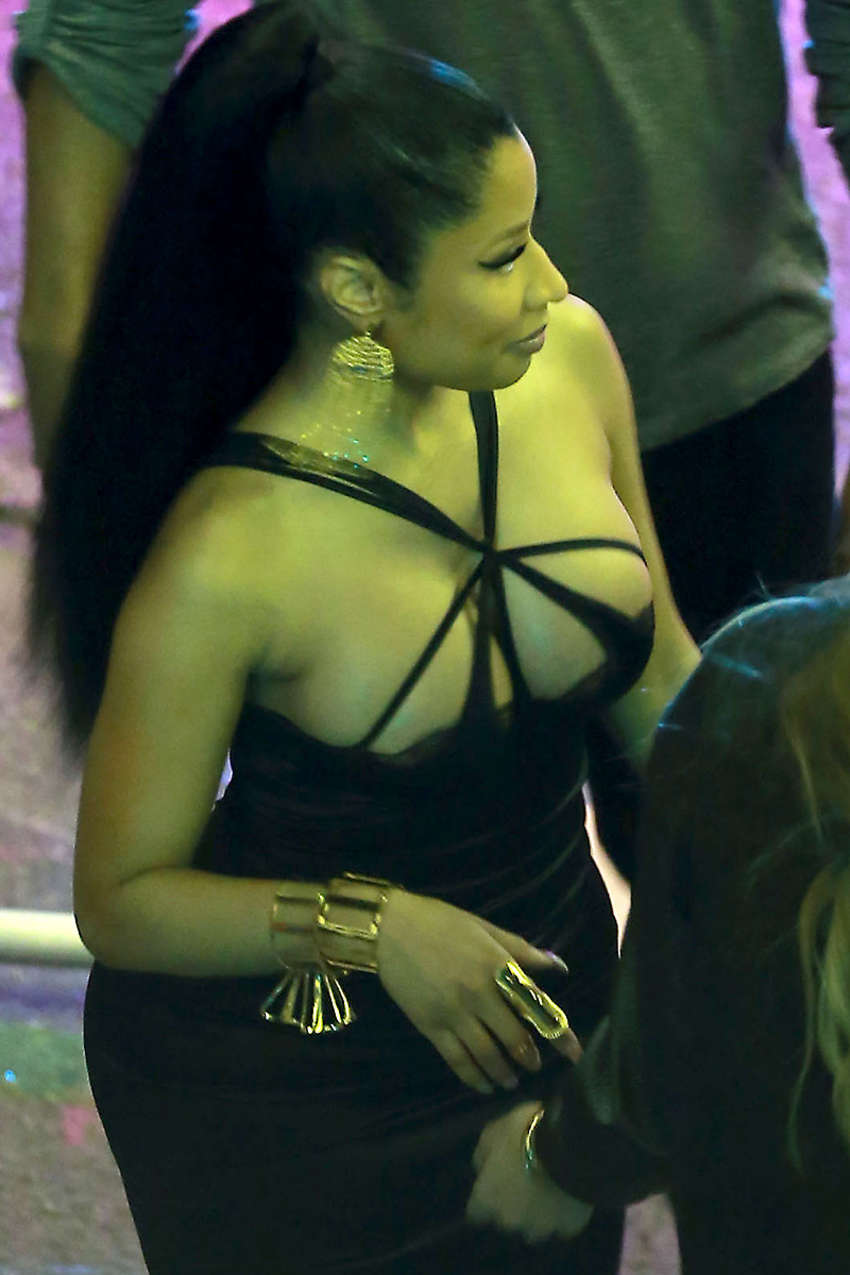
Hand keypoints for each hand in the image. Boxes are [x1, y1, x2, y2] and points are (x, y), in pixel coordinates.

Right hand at [377, 891, 580, 1093]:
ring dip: (505, 1073)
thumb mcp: (485, 928)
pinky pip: (458, 1060)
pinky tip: (484, 1084)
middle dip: (530, 1058)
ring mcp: (454, 1013)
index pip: (536, 1006)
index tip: (574, 1053)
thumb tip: (559, 966)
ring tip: (512, 1081)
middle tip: (537, 1067)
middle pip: (515, 1038)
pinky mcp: (431, 1027)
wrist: (389, 929)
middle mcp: (480, 994)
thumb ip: (521, 950)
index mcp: (497, 966)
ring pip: (488, 1055)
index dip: (559, 1033)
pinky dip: (474, 1078)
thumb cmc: (440, 922)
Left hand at [467, 1101, 594, 1242]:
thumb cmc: (523, 1135)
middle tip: (525, 1183)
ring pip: (534, 1228)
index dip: (486, 1198)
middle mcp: (509, 1220)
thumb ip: (483, 1156)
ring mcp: (540, 1228)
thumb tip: (482, 1168)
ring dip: (537, 1214)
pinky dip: (563, 1214)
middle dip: (513, 1206)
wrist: (569, 1147)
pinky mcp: (567, 1229)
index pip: (476, 1212)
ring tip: (547, 1191)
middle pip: (506, 1219)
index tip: (494, 1185)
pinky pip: (562, 1224)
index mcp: (487, 1198)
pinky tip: (567, 1194)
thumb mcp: (492, 1132)